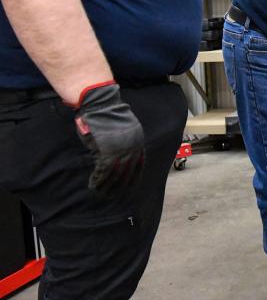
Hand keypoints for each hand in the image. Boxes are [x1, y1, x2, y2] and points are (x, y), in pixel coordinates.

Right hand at [72, 82, 144, 196]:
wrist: (100, 104)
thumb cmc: (106, 117)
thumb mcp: (120, 133)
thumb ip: (122, 147)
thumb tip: (118, 164)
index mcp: (137, 142)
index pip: (139, 165)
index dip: (133, 178)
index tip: (129, 188)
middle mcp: (132, 146)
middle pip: (127, 172)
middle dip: (120, 186)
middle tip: (113, 196)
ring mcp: (119, 148)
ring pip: (115, 173)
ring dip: (107, 186)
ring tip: (101, 193)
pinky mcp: (106, 150)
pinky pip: (103, 170)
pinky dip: (99, 179)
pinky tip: (95, 185)